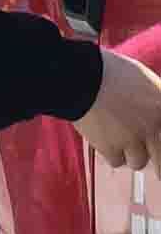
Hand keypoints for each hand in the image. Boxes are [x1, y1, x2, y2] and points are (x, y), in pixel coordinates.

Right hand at [84, 47, 160, 170]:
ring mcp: (134, 138)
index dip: (158, 136)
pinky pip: (116, 161)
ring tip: (119, 139)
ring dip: (130, 153)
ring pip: (139, 162)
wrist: (81, 77)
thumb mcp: (143, 79)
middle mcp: (154, 125)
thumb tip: (155, 114)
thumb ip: (155, 101)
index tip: (155, 139)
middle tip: (145, 151)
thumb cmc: (108, 71)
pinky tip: (104, 139)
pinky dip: (110, 153)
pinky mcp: (112, 147)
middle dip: (155, 158)